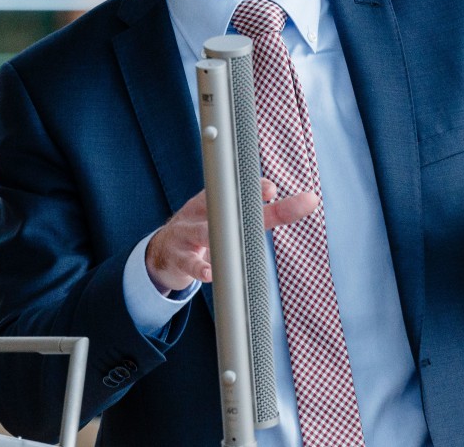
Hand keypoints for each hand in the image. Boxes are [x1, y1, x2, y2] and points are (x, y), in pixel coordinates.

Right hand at [144, 178, 317, 294]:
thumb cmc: (203, 231)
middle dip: (248, 208)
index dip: (254, 189)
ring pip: (203, 233)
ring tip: (233, 242)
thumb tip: (300, 199)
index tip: (271, 189)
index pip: (239, 192)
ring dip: (219, 237)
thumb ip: (262, 214)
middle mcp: (203, 213)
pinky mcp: (178, 257)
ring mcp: (188, 234)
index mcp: (218, 201)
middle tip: (267, 201)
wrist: (163, 251)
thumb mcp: (228, 220)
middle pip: (226, 209)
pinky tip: (209, 273)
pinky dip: (199, 268)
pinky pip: (189, 263)